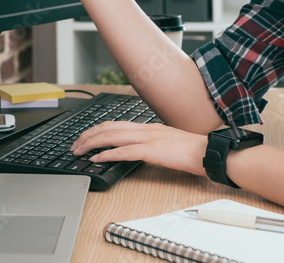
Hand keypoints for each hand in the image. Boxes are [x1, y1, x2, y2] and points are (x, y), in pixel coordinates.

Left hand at [70, 121, 208, 176]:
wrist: (208, 152)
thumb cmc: (192, 151)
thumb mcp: (167, 143)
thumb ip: (151, 144)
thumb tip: (136, 150)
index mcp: (148, 127)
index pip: (115, 124)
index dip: (97, 130)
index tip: (85, 137)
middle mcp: (145, 129)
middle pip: (109, 128)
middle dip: (88, 135)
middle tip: (75, 145)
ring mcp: (148, 138)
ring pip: (112, 136)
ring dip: (92, 143)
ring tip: (79, 150)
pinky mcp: (152, 151)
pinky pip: (124, 152)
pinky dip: (107, 154)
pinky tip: (97, 158)